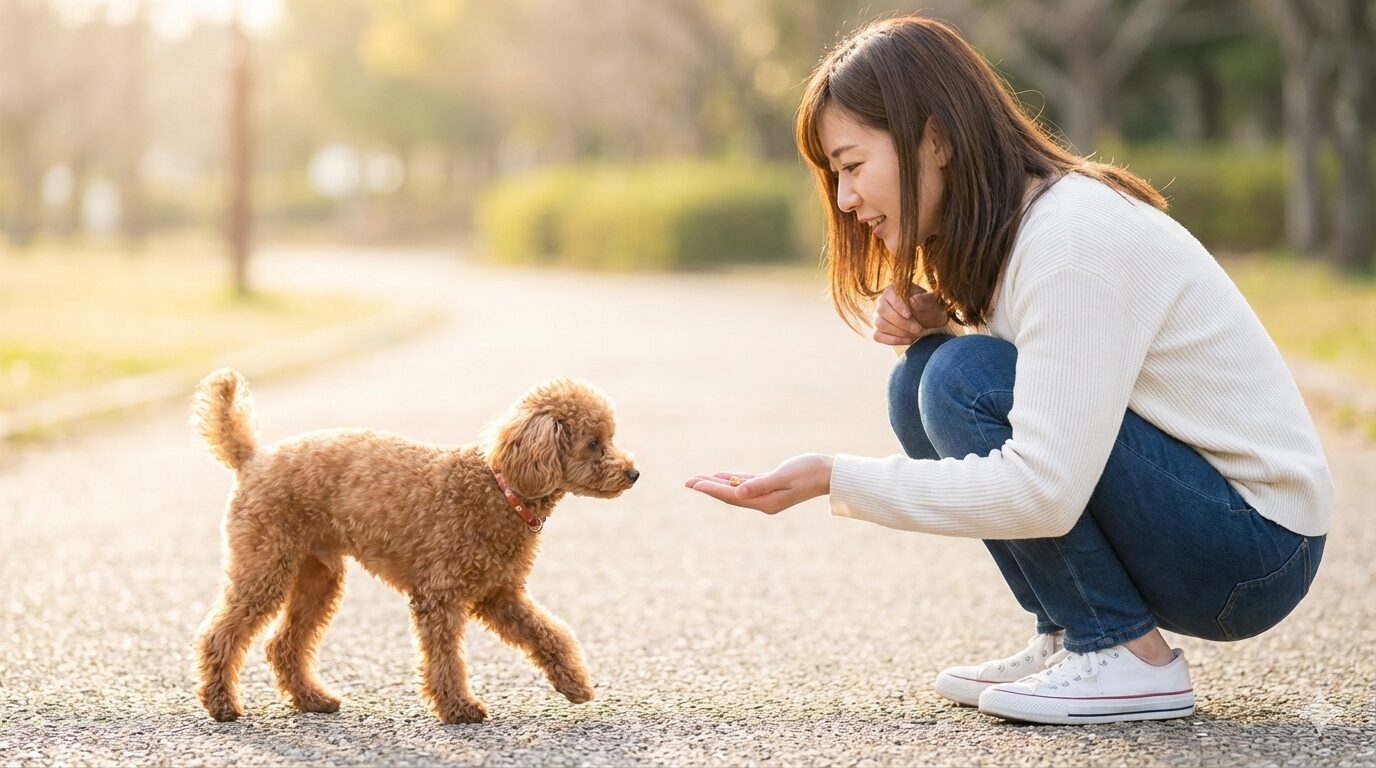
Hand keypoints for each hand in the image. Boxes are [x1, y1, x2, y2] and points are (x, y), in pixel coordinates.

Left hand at [683, 454, 833, 514]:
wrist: (831, 473)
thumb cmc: (810, 471)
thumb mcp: (784, 476)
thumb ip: (760, 485)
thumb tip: (737, 493)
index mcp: (766, 502)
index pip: (731, 496)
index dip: (710, 489)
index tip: (692, 484)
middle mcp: (764, 502)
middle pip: (729, 495)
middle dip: (707, 488)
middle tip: (686, 481)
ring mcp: (767, 495)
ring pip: (735, 490)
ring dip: (716, 484)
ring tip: (697, 480)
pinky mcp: (771, 486)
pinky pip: (745, 484)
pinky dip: (731, 480)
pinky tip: (721, 476)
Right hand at [871, 283, 949, 345]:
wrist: (931, 320)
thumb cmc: (930, 308)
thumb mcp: (932, 302)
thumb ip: (924, 300)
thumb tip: (912, 301)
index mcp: (893, 289)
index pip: (889, 295)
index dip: (897, 306)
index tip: (909, 315)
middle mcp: (882, 301)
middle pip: (882, 310)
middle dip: (900, 322)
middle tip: (917, 329)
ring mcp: (878, 316)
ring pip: (880, 324)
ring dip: (899, 332)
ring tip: (916, 334)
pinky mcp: (878, 330)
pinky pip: (878, 336)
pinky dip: (894, 340)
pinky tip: (909, 340)